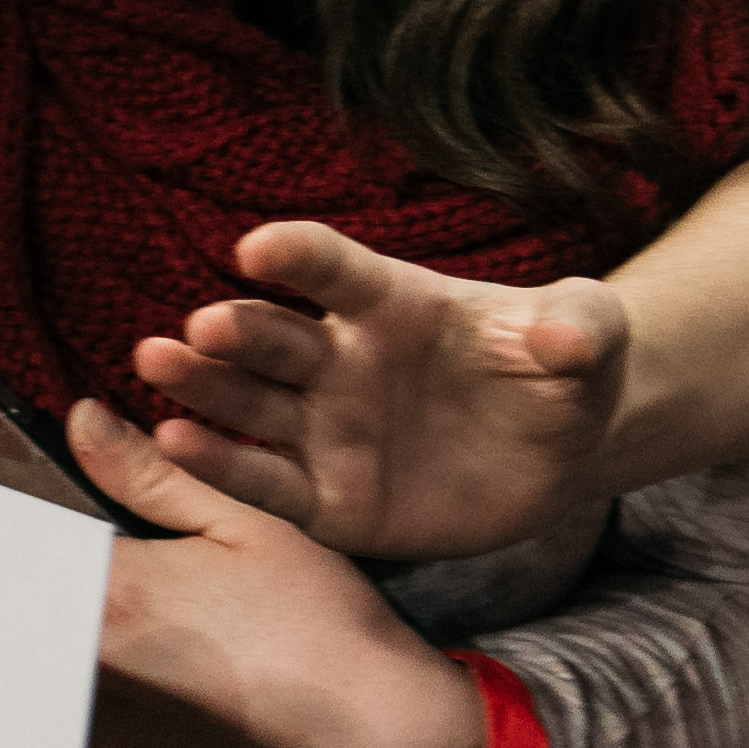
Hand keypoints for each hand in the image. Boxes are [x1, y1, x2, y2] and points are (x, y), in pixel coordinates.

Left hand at [61, 399, 497, 747]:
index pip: (24, 561)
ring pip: (59, 693)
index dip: (36, 552)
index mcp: (107, 597)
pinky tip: (181, 715)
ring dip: (85, 670)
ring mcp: (104, 747)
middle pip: (28, 632)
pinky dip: (124, 728)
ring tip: (162, 660)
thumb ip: (149, 476)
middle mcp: (89, 679)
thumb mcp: (246, 528)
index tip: (49, 550)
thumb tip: (83, 421)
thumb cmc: (325, 627)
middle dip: (53, 610)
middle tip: (117, 606)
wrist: (388, 746)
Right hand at [122, 217, 631, 560]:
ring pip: (250, 404)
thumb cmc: (560, 373)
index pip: (335, 270)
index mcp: (391, 303)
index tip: (258, 248)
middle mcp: (341, 361)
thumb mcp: (591, 336)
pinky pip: (267, 483)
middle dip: (234, 331)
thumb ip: (582, 325)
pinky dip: (221, 464)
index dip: (299, 257)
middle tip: (198, 329)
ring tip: (158, 367)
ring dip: (202, 386)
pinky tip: (178, 443)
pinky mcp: (328, 499)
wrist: (555, 453)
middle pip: (275, 339)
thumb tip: (569, 336)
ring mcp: (327, 429)